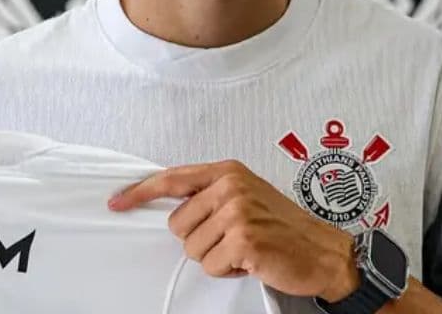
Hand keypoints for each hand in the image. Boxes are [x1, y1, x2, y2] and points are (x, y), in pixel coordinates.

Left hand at [108, 159, 358, 300]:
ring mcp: (237, 212)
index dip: (140, 192)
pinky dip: (227, 270)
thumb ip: (210, 194)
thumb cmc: (284, 227)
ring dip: (215, 257)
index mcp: (228, 171)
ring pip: (191, 248)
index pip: (171, 178)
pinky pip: (210, 265)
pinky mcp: (244, 240)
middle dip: (200, 239)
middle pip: (177, 223)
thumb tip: (171, 206)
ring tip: (243, 249)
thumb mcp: (246, 195)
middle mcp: (230, 186)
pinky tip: (250, 261)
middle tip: (231, 238)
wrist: (324, 252)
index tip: (118, 201)